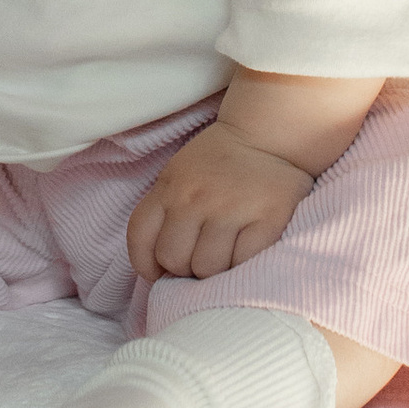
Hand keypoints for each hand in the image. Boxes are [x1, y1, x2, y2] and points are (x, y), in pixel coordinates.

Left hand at [128, 116, 310, 284]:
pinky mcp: (268, 219)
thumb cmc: (220, 163)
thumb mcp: (179, 174)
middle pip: (174, 260)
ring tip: (227, 254)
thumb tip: (160, 268)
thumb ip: (166, 211)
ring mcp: (232, 208)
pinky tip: (247, 252)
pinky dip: (242, 266)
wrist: (267, 136)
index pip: (140, 239)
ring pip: (207, 268)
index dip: (147, 264)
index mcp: (169, 187)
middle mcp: (195, 197)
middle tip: (203, 258)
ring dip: (216, 271)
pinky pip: (243, 263)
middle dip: (186, 268)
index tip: (161, 272)